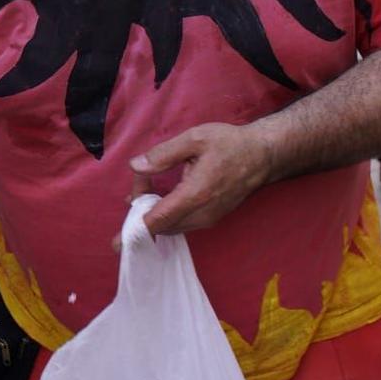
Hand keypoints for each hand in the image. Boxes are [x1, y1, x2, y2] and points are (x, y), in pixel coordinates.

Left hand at [130, 122, 276, 236]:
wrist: (262, 155)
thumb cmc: (229, 144)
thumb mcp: (194, 139)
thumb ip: (163, 154)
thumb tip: (136, 166)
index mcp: (196, 194)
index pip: (159, 220)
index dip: (136, 229)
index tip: (117, 240)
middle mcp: (202, 213)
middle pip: (162, 226)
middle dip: (141, 210)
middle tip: (138, 184)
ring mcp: (208, 219)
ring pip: (171, 227)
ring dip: (153, 213)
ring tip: (145, 188)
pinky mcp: (211, 219)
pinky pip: (182, 224)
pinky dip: (166, 215)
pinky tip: (158, 197)